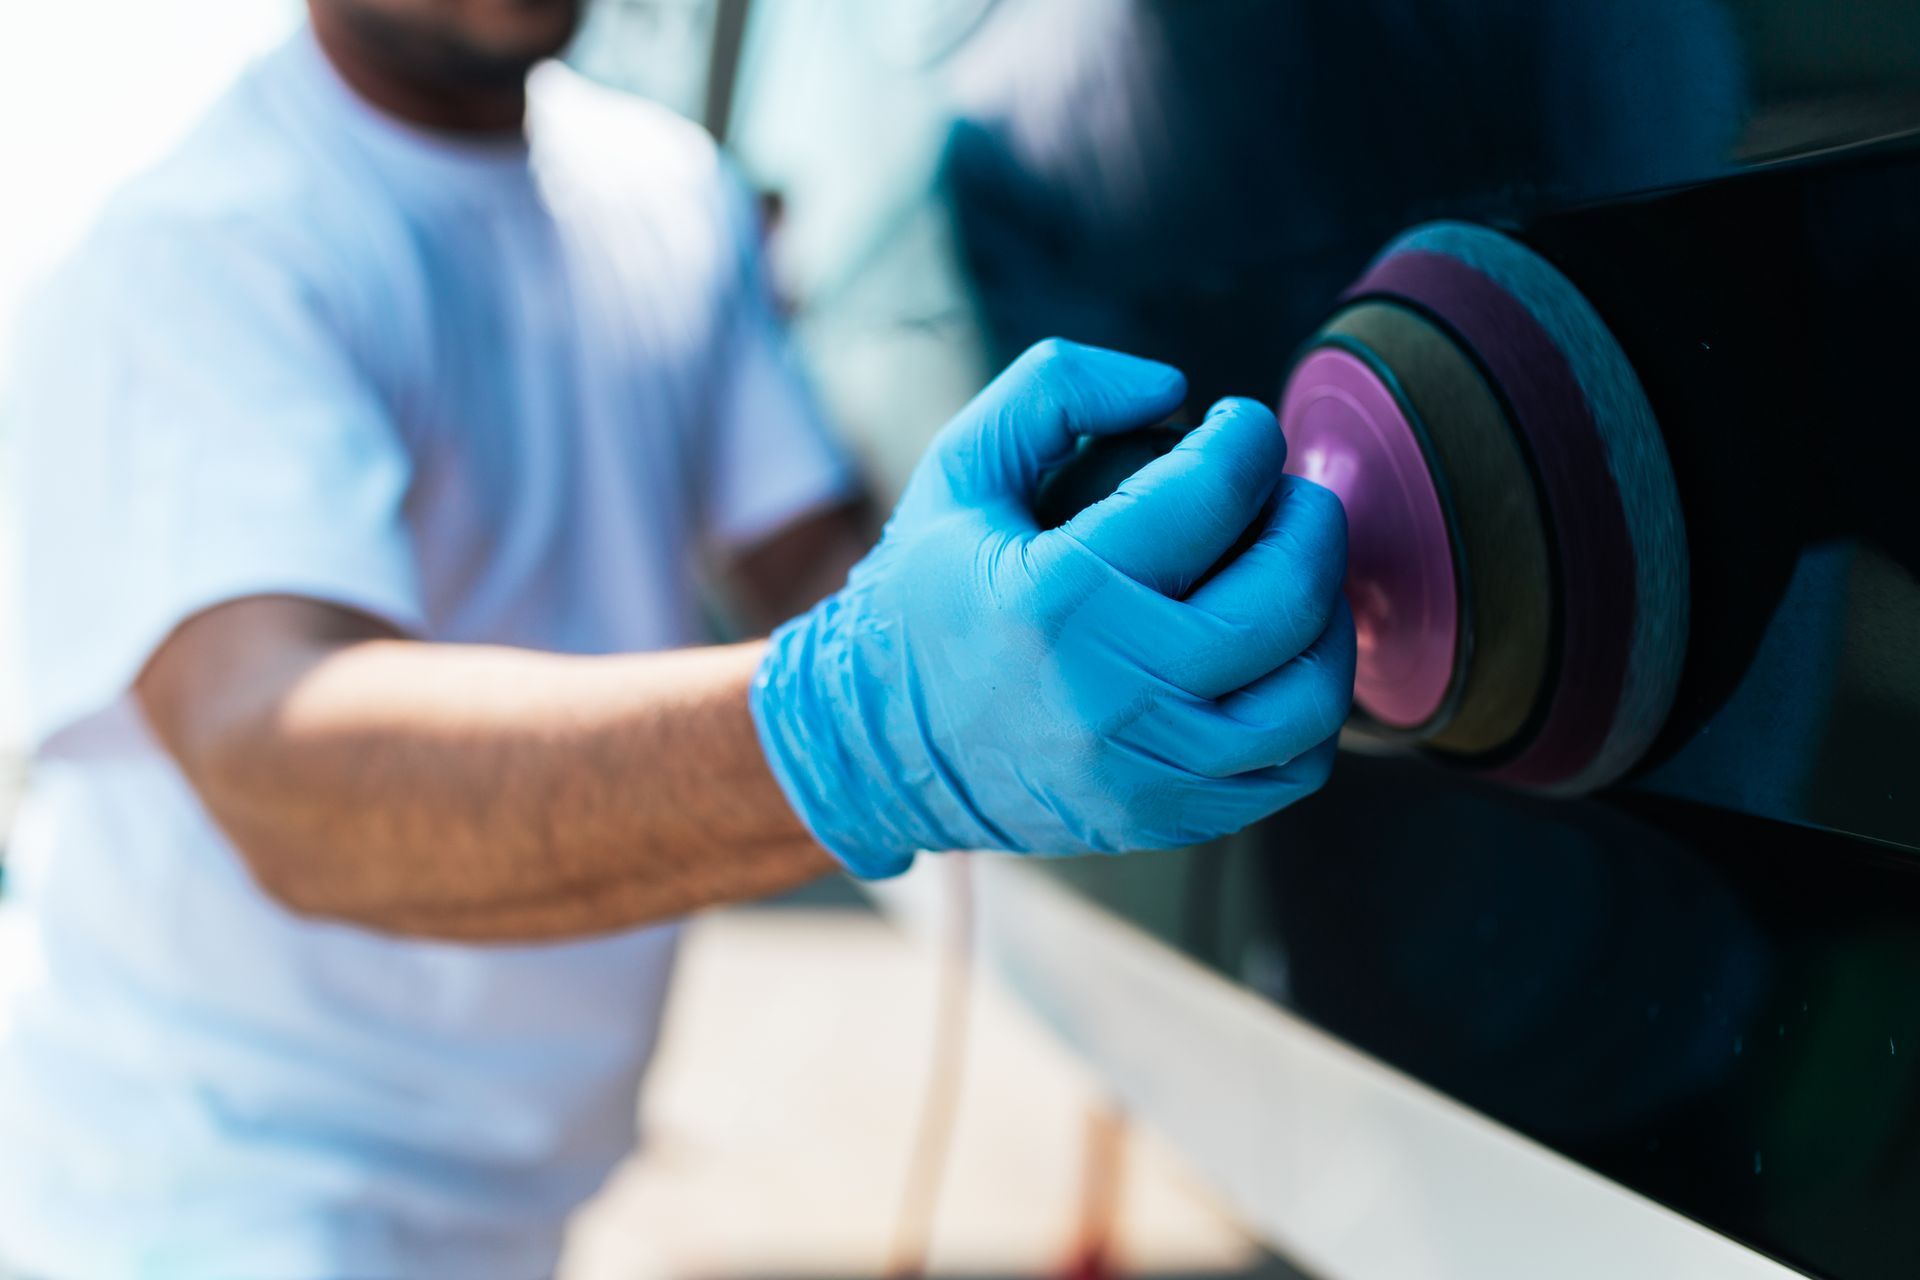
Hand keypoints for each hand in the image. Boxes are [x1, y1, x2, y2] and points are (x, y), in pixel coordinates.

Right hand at [751, 339, 1354, 877]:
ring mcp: (1144, 769)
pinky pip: (1291, 767)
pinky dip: (1307, 705)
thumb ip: (1057, 390)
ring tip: (1293, 575)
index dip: (1249, 438)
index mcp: (1059, 594)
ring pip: (1309, 693)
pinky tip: (1273, 658)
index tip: (1241, 426)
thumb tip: (1174, 387)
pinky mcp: (1163, 818)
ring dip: (1327, 616)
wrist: (872, 748)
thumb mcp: (961, 468)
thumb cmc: (923, 596)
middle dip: (1310, 519)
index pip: (1213, 493)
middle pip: (1285, 595)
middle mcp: (1112, 690)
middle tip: (1287, 493)